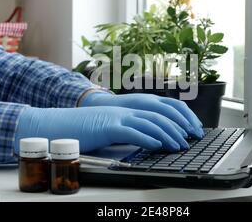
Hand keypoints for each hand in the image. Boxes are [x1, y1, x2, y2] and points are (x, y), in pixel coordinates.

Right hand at [15, 106, 189, 152]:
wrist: (61, 124)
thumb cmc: (86, 128)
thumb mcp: (112, 126)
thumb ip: (130, 129)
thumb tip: (149, 139)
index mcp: (128, 108)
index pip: (161, 108)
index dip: (178, 117)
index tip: (189, 129)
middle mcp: (126, 109)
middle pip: (160, 114)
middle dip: (179, 127)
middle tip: (190, 139)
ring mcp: (118, 116)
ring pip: (150, 123)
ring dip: (167, 135)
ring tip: (178, 145)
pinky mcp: (109, 127)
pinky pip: (133, 131)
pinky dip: (148, 138)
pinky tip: (157, 145)